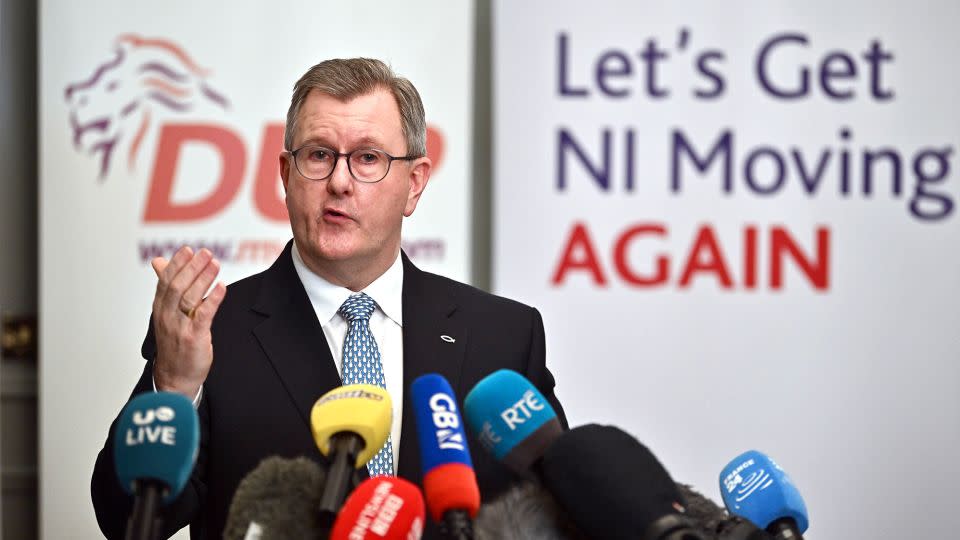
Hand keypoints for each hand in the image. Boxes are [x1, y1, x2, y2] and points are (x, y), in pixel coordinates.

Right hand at [150, 246, 226, 398]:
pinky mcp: (193, 337)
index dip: (177, 264)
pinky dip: (213, 300)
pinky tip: (222, 287)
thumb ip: (166, 286)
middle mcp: (167, 316)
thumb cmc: (174, 342)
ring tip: (215, 263)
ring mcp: (179, 327)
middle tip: (206, 252)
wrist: (175, 377)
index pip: (166, 281)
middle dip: (192, 267)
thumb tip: (159, 261)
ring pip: (189, 298)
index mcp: (160, 308)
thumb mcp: (166, 312)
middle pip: (177, 286)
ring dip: (203, 278)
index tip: (188, 250)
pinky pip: (204, 315)